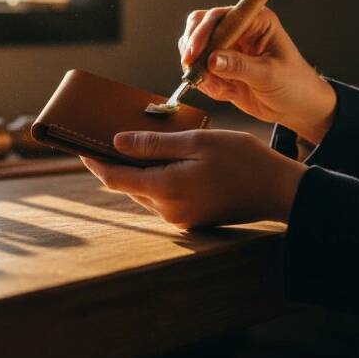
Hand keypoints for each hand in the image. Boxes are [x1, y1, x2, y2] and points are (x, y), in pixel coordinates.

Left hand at [81, 130, 306, 228]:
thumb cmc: (241, 160)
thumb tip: (117, 143)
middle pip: (127, 186)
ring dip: (134, 171)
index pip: (114, 178)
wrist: (280, 190)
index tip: (78, 146)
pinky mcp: (192, 218)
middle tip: (100, 138)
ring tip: (127, 144)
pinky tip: (157, 159)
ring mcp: (180, 218)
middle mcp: (168, 211)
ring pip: (144, 192)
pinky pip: (162, 197)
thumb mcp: (195, 142)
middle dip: (112, 163)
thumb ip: (153, 145)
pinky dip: (153, 178)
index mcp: (165, 190)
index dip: (93, 162)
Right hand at [180, 6, 334, 143]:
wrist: (297, 108)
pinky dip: (205, 83)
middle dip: (193, 48)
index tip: (194, 53)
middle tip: (190, 67)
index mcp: (255, 21)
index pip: (220, 16)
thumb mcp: (268, 74)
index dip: (203, 32)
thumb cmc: (295, 85)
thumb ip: (239, 66)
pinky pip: (200, 70)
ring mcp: (227, 48)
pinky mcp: (220, 67)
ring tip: (216, 86)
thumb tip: (211, 59)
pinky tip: (223, 92)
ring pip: (194, 48)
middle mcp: (238, 30)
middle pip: (200, 26)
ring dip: (198, 68)